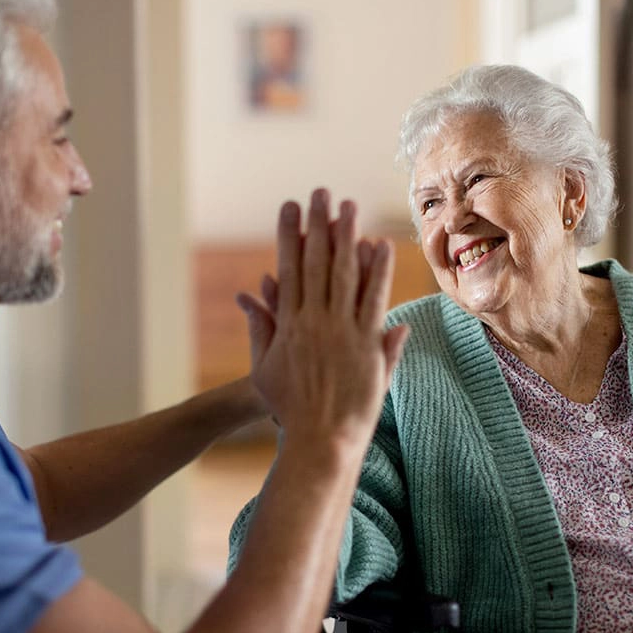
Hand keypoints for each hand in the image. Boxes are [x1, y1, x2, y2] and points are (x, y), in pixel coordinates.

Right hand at [237, 188, 407, 450]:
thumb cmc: (289, 409)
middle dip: (317, 225)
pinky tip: (382, 245)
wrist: (319, 439)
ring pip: (344, 274)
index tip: (290, 208)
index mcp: (288, 325)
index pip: (288, 269)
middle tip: (319, 193)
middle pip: (315, 263)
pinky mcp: (365, 344)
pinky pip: (373, 300)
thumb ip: (261, 331)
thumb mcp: (264, 370)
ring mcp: (340, 331)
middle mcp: (313, 321)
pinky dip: (378, 272)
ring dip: (347, 237)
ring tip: (349, 206)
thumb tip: (250, 298)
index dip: (289, 235)